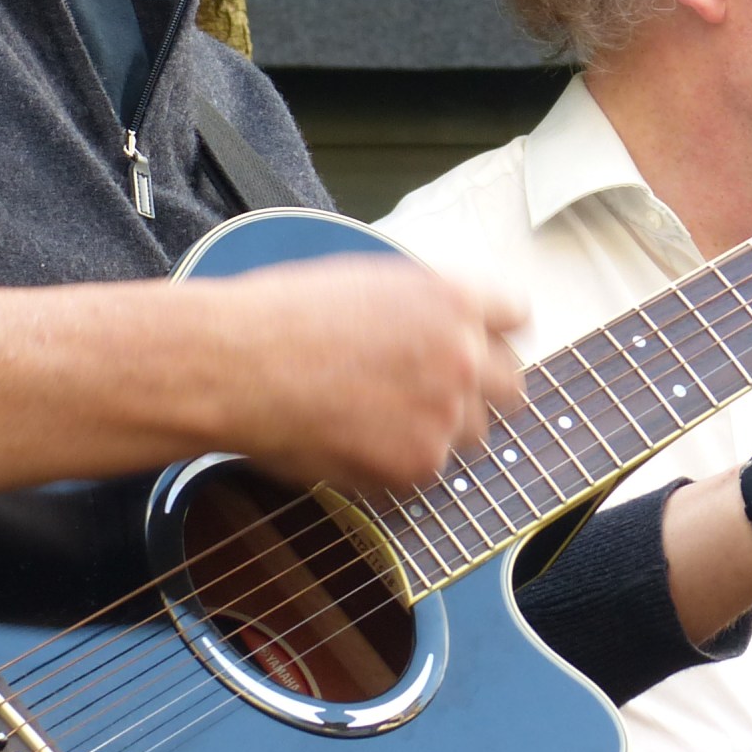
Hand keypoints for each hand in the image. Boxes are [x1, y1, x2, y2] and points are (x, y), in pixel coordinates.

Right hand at [206, 255, 525, 492]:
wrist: (234, 365)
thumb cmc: (282, 316)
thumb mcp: (368, 281)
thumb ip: (425, 305)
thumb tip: (447, 328)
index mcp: (452, 298)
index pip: (516, 315)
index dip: (492, 333)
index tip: (478, 346)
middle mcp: (462, 353)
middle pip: (511, 384)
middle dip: (481, 390)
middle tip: (436, 394)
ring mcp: (445, 413)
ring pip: (473, 434)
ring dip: (441, 429)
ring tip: (378, 416)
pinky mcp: (418, 464)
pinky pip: (428, 471)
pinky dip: (398, 463)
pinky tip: (353, 439)